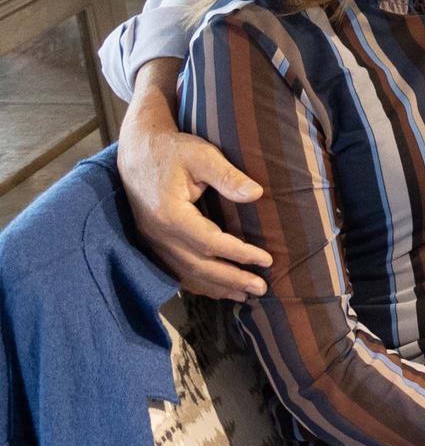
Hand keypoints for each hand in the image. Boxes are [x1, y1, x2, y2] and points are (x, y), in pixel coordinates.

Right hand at [118, 90, 272, 299]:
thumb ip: (228, 175)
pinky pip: (174, 271)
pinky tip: (218, 290)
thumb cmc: (173, 150)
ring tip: (245, 295)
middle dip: (232, 279)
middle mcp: (157, 234)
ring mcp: (152, 241)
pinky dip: (198, 283)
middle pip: (198, 266)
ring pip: (185, 274)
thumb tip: (257, 194)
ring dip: (216, 287)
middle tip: (261, 287)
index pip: (210, 243)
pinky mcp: (152, 243)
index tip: (266, 259)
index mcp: (169, 214)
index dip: (239, 254)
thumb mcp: (202, 155)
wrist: (138, 151)